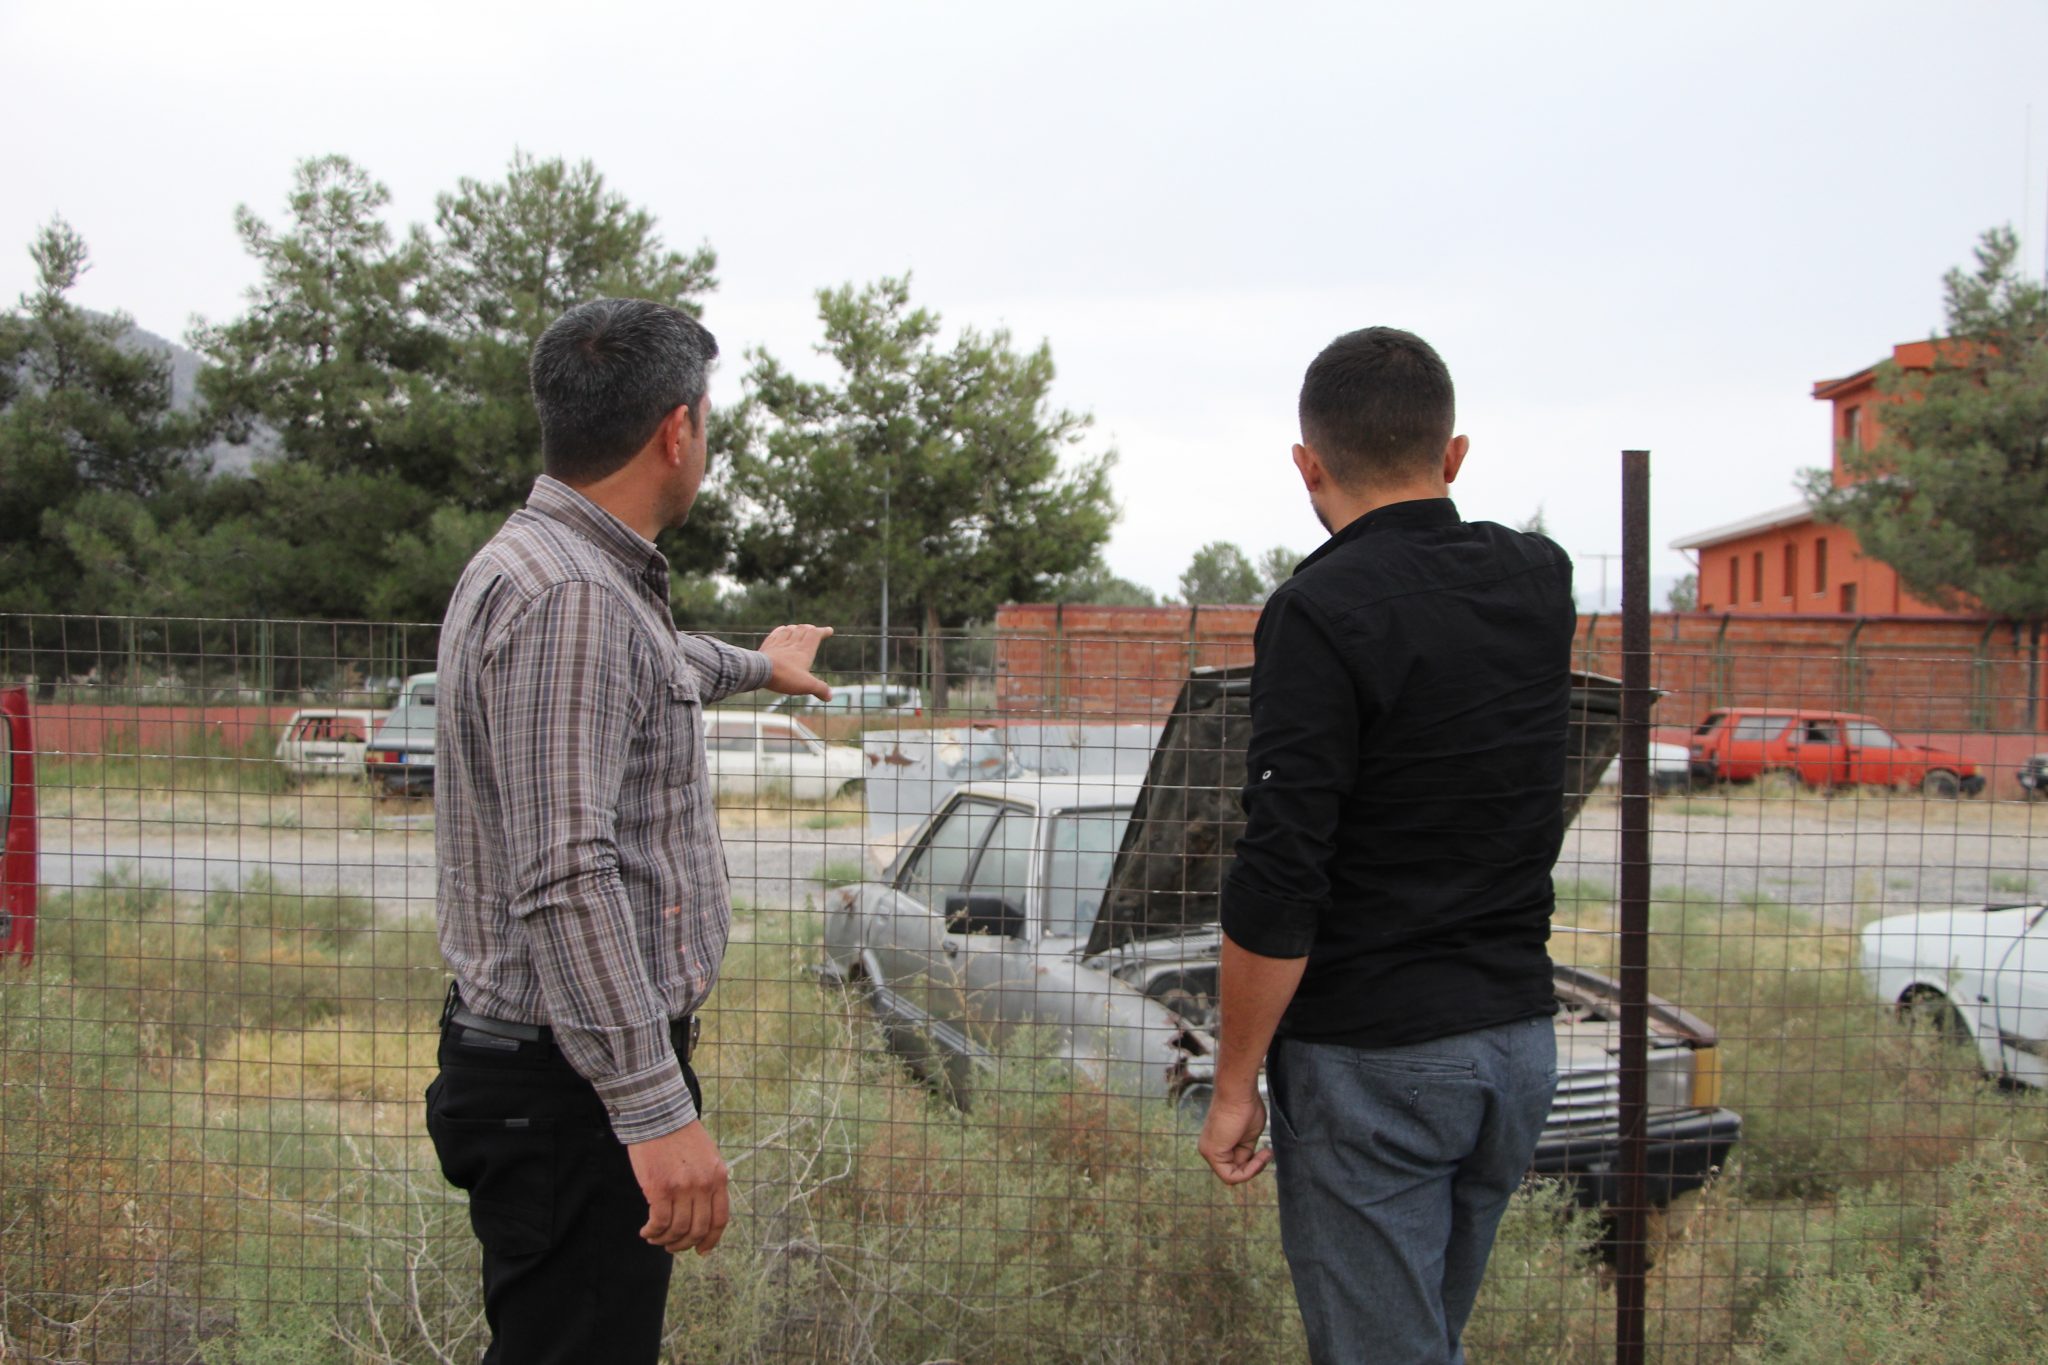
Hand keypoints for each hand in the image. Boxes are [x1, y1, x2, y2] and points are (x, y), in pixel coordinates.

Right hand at [627, 1121, 730, 1254]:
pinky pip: (659, 1222)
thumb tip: (703, 1211)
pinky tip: (646, 1231)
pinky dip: (653, 1232)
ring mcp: (683, 1188)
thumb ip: (708, 1181)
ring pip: (677, 1230)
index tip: (701, 1251)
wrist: (659, 1115)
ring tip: (655, 1237)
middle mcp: (704, 1185)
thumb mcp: (707, 1156)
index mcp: (719, 1177)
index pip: (720, 1219)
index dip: (711, 1240)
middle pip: (698, 1229)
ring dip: (665, 1240)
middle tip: (671, 1246)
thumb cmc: (679, 1135)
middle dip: (684, 1244)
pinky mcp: (660, 1188)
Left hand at [759, 624, 833, 700]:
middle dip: (811, 628)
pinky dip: (782, 630)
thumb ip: (820, 689)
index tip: (829, 630)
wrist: (760, 671)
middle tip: (815, 630)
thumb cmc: (785, 676)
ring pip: (790, 629)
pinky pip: (776, 634)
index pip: (816, 635)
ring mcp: (779, 644)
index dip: (823, 631)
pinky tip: (782, 630)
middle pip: (803, 629)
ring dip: (797, 628)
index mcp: (804, 650)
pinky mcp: (768, 646)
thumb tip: (829, 696)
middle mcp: (792, 644)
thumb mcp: (806, 685)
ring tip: (799, 629)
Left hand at [1197, 1088, 1272, 1185]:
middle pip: (1234, 1172)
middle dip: (1254, 1167)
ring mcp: (1208, 1151)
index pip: (1235, 1167)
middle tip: (1267, 1154)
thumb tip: (1250, 1164)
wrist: (1239, 1091)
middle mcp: (1209, 1149)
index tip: (1267, 1152)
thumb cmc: (1246, 1106)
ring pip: (1232, 1176)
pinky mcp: (1211, 1152)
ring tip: (1265, 1154)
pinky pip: (1230, 1176)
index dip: (1253, 1166)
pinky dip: (1248, 1172)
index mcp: (1217, 1144)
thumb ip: (1246, 1151)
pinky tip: (1259, 1158)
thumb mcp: (1249, 1135)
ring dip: (1253, 1169)